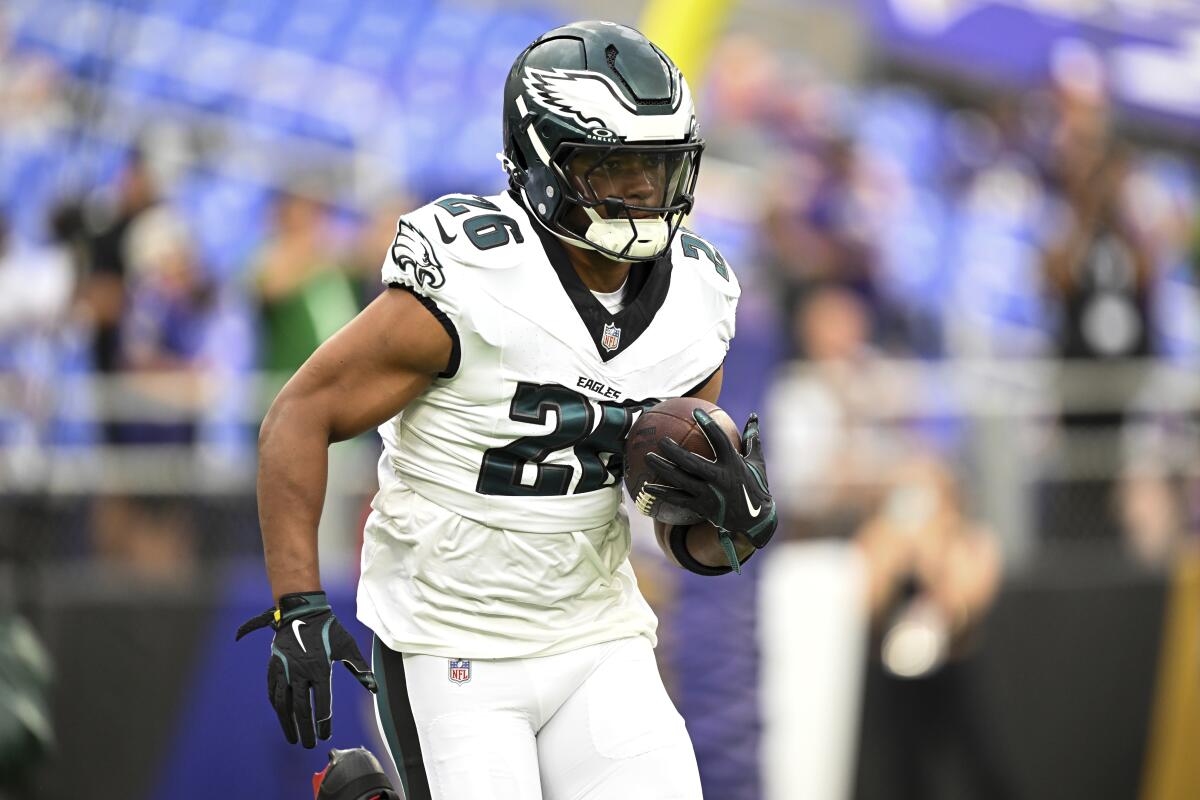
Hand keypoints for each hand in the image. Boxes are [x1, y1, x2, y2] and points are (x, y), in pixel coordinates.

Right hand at [235, 592, 376, 747]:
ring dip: (288, 723)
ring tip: (293, 738)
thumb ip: (360, 668)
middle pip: (301, 709)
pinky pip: (273, 692)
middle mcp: (300, 672)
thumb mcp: (347, 646)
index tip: (325, 734)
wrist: (302, 612)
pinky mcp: (274, 667)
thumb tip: (374, 687)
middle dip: (305, 730)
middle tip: (309, 745)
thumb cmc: (328, 629)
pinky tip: (282, 717)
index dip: (323, 721)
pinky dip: (277, 707)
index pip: (321, 702)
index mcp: (319, 669)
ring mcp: (284, 670)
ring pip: (283, 704)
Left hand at [642, 410, 776, 563]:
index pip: (719, 440)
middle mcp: (720, 478)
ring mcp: (709, 494)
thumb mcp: (756, 462)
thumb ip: (752, 439)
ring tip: (648, 457)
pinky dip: (662, 493)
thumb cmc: (755, 486)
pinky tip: (646, 487)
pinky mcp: (702, 507)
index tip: (695, 412)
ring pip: (681, 480)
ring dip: (662, 469)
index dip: (708, 425)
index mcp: (733, 463)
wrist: (755, 521)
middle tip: (660, 440)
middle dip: (674, 451)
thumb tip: (753, 416)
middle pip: (691, 462)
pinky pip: (678, 499)